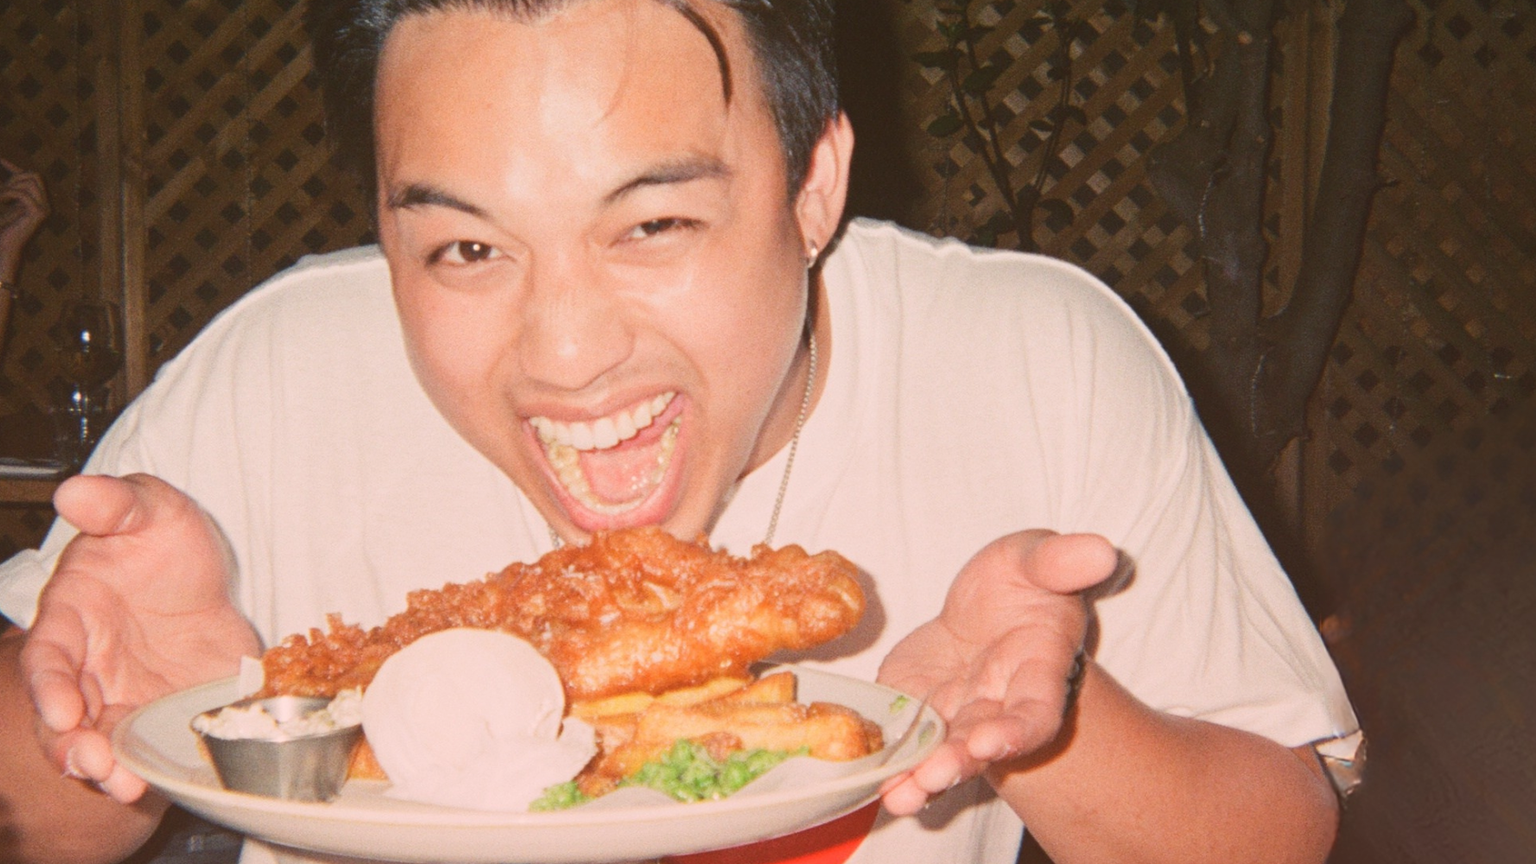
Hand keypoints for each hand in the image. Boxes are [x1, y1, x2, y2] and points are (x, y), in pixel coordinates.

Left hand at [0, 159, 48, 279]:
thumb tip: (4, 164)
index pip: (31, 177)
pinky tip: (1, 200)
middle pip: (35, 175)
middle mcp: (45, 204)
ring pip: (30, 182)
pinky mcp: (39, 213)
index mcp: (38, 202)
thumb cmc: (3, 226)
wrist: (4, 245)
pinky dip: (8, 194)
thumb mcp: (4, 202)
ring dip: (11, 186)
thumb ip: (7, 189)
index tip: (0, 160)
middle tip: (2, 189)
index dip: (14, 167)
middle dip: (16, 176)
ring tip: (0, 197)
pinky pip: (23, 194)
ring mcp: (45, 209)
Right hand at [21, 474, 259, 802]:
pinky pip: (145, 747)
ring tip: (121, 784)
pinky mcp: (158, 715)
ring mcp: (121, 695)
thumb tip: (75, 491)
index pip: (48, 656)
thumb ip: (116, 503)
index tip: (64, 709)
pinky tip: (152, 783)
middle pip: (63, 715)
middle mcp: (87, 664)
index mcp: (72, 614)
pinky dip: (145, 766)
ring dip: (103, 766)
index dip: (49, 685)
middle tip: (90, 762)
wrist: (213, 577)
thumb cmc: (165, 543)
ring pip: (97, 741)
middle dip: (70, 743)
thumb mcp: (151, 510)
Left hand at [876, 530, 1117, 814]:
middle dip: (957, 763)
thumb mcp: (1039, 559)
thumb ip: (1063, 561)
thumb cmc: (1024, 580)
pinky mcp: (917, 707)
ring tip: (898, 795)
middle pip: (983, 745)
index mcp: (1037, 671)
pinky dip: (890, 762)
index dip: (1017, 732)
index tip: (989, 743)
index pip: (1037, 713)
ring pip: (943, 754)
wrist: (989, 601)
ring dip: (921, 778)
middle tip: (932, 776)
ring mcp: (957, 713)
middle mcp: (998, 705)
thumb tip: (1101, 551)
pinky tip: (872, 778)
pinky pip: (904, 738)